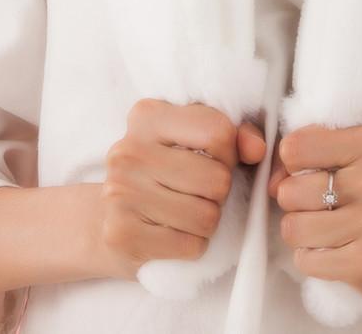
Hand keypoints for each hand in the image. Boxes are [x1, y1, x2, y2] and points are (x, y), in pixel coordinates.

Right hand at [91, 100, 267, 274]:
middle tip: (196, 192)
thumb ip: (235, 136)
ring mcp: (120, 193)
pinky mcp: (122, 234)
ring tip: (184, 212)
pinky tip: (172, 233)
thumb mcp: (194, 141)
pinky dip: (192, 244)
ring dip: (206, 221)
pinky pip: (191, 245)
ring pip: (207, 217)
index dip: (228, 153)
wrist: (103, 219)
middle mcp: (128, 151)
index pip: (218, 132)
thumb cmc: (163, 174)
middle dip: (218, 192)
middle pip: (217, 179)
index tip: (213, 160)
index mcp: (147, 116)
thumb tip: (257, 149)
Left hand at [266, 122, 361, 305]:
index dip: (292, 165)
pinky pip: (307, 260)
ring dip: (303, 235)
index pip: (295, 146)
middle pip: (289, 190)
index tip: (310, 175)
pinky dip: (314, 259)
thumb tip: (272, 178)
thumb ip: (324, 151)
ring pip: (293, 227)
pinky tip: (338, 253)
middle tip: (325, 209)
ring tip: (329, 232)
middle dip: (297, 204)